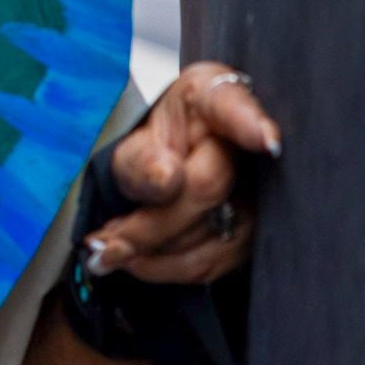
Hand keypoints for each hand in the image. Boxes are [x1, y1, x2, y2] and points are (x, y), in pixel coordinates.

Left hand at [85, 61, 279, 285]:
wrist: (169, 166)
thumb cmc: (152, 147)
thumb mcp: (132, 143)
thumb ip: (142, 159)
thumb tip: (168, 178)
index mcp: (213, 98)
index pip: (235, 105)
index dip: (250, 121)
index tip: (263, 139)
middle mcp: (248, 139)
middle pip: (206, 186)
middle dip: (148, 225)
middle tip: (101, 244)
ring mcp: (264, 190)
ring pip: (210, 232)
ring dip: (151, 252)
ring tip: (108, 252)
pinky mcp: (258, 232)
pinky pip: (214, 261)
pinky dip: (168, 267)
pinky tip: (137, 261)